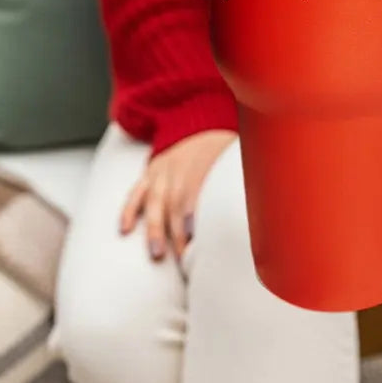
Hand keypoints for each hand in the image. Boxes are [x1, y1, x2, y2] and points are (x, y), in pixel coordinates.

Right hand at [119, 129, 236, 261]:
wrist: (198, 122)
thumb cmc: (222, 150)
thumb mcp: (235, 156)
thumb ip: (237, 179)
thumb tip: (256, 210)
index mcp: (204, 158)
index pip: (195, 187)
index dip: (192, 211)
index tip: (195, 236)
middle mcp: (179, 164)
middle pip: (175, 200)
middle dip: (179, 232)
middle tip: (186, 260)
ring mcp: (162, 169)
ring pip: (154, 200)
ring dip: (155, 228)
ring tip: (157, 253)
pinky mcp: (149, 172)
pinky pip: (136, 192)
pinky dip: (129, 210)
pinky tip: (125, 229)